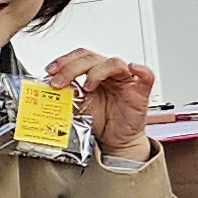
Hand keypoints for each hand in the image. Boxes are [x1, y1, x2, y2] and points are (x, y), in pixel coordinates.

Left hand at [44, 51, 158, 160]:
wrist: (115, 139)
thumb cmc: (101, 121)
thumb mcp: (77, 105)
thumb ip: (67, 94)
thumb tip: (53, 84)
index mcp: (94, 73)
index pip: (80, 57)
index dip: (64, 61)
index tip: (50, 71)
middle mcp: (109, 73)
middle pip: (92, 58)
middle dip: (71, 68)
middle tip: (58, 82)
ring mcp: (126, 80)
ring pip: (114, 63)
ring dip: (96, 72)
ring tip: (87, 88)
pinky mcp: (140, 91)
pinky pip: (147, 76)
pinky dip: (142, 70)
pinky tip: (133, 68)